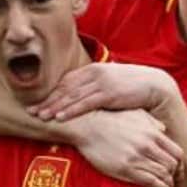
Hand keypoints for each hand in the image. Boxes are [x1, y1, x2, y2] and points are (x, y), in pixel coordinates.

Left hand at [29, 63, 176, 121]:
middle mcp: (94, 74)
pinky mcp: (109, 93)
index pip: (66, 82)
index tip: (38, 103)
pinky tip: (60, 117)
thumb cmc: (132, 86)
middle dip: (47, 101)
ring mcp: (101, 83)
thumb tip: (84, 97)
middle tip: (32, 111)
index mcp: (93, 70)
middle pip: (65, 89)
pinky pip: (85, 104)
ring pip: (72, 96)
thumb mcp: (110, 83)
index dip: (51, 93)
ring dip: (54, 107)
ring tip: (41, 117)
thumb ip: (95, 87)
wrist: (154, 84)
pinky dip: (71, 110)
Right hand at [65, 109, 182, 186]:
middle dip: (174, 175)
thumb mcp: (136, 114)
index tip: (178, 170)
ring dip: (167, 183)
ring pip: (162, 175)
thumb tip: (163, 130)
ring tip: (166, 186)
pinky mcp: (125, 169)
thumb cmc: (111, 118)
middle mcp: (148, 146)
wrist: (88, 125)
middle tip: (172, 180)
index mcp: (153, 133)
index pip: (177, 153)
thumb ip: (152, 122)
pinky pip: (149, 181)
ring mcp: (137, 158)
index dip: (180, 164)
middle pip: (172, 166)